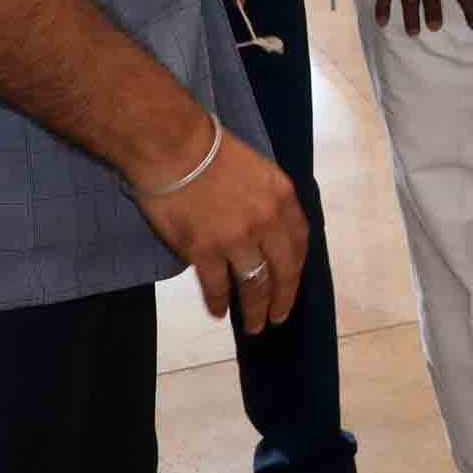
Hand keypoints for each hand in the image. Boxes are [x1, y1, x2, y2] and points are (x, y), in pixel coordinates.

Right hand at [137, 120, 309, 330]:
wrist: (172, 146)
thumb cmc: (210, 150)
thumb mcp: (259, 169)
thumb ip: (269, 200)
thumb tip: (269, 230)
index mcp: (282, 197)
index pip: (299, 242)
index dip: (296, 269)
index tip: (291, 284)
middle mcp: (266, 222)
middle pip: (283, 271)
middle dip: (283, 299)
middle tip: (278, 318)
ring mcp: (236, 239)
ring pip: (254, 285)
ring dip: (255, 310)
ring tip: (254, 325)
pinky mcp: (204, 251)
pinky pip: (217, 286)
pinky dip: (219, 303)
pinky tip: (219, 312)